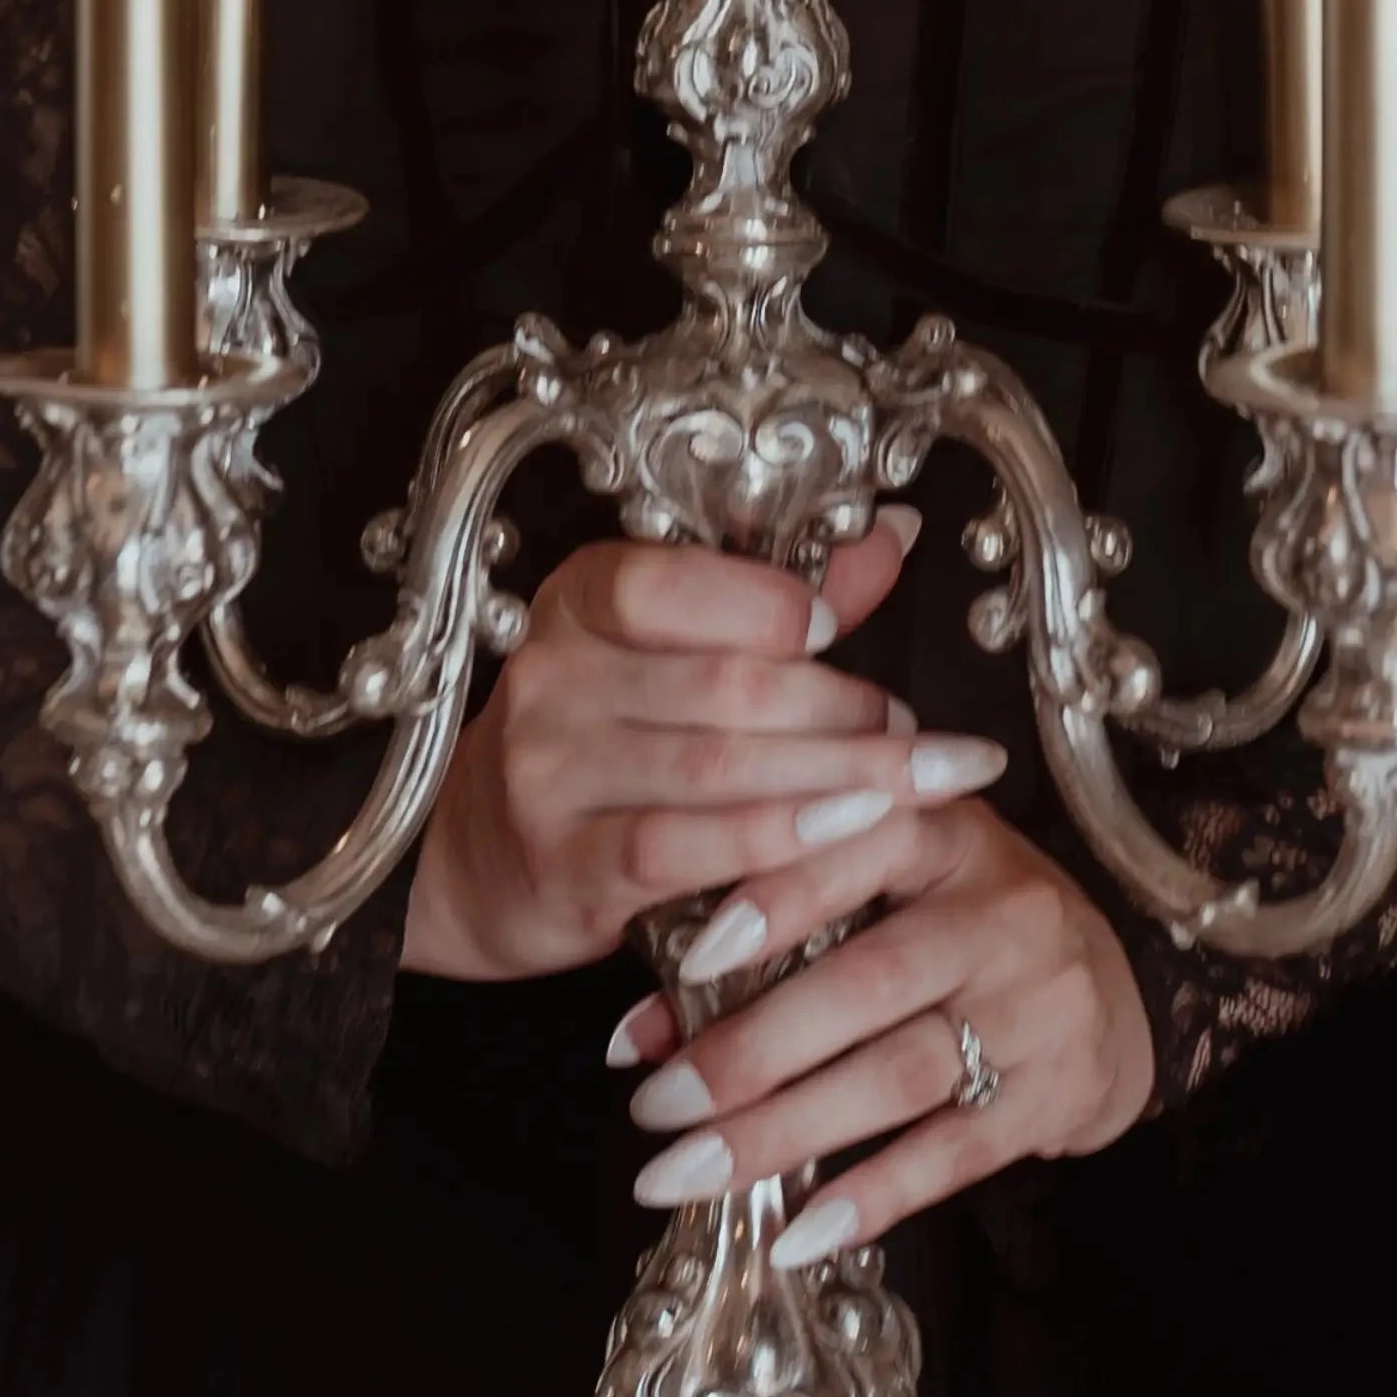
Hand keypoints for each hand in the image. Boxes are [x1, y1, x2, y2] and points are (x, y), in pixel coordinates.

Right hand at [400, 510, 1004, 985]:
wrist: (476, 859)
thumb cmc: (602, 743)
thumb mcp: (664, 653)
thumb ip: (771, 599)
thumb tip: (889, 531)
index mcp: (578, 600)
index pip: (666, 581)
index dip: (760, 602)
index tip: (833, 629)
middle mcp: (551, 675)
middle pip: (722, 684)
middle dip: (840, 710)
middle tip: (921, 734)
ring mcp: (549, 773)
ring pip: (718, 766)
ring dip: (837, 777)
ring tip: (918, 785)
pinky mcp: (564, 865)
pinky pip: (686, 849)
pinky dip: (779, 842)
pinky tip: (847, 836)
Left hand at [608, 794, 1153, 1260]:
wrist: (1113, 989)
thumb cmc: (962, 922)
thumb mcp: (891, 888)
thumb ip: (779, 927)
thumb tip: (637, 1032)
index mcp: (950, 831)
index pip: (860, 848)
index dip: (777, 899)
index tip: (689, 958)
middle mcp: (1003, 912)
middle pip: (867, 982)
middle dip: (751, 1048)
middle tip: (656, 1104)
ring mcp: (1038, 1006)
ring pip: (898, 1075)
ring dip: (783, 1130)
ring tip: (686, 1171)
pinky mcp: (1057, 1094)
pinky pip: (954, 1153)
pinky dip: (871, 1195)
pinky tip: (795, 1233)